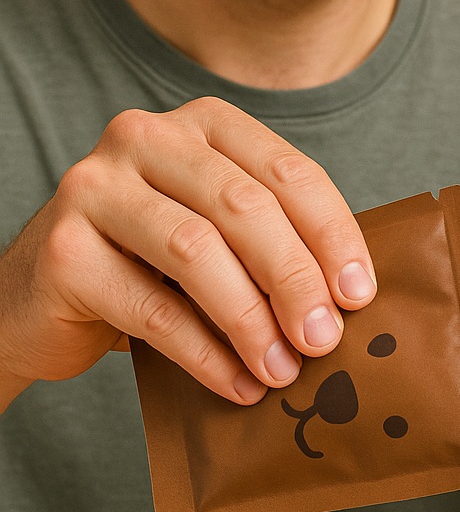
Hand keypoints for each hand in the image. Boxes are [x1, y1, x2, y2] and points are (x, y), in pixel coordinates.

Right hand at [0, 97, 375, 409]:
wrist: (46, 300)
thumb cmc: (156, 268)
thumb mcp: (224, 240)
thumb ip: (276, 247)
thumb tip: (352, 301)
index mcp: (204, 126)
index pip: (287, 173)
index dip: (333, 235)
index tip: (360, 296)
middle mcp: (145, 138)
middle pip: (244, 208)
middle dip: (296, 280)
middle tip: (325, 340)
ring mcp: (95, 188)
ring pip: (197, 252)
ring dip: (252, 321)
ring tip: (284, 370)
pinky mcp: (64, 251)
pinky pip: (152, 310)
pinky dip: (206, 355)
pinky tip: (238, 385)